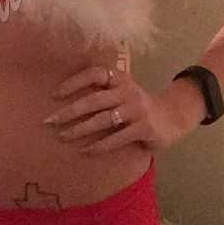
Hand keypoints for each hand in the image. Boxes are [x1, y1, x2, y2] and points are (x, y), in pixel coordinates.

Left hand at [43, 63, 197, 157]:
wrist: (173, 116)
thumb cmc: (138, 105)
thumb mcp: (123, 91)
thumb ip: (103, 91)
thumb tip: (65, 99)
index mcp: (120, 79)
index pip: (94, 73)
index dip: (74, 82)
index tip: (54, 94)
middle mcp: (128, 91)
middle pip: (94, 99)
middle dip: (70, 111)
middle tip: (50, 121)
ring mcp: (136, 110)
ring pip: (103, 119)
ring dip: (80, 129)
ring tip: (63, 136)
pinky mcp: (144, 128)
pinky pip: (117, 138)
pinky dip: (99, 146)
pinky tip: (85, 151)